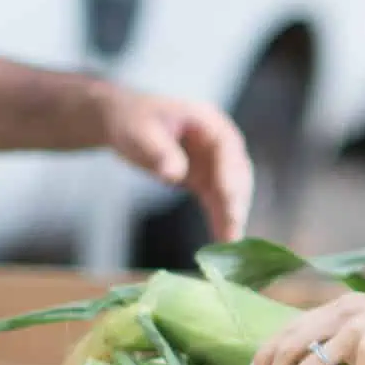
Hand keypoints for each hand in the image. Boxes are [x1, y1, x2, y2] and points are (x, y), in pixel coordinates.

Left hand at [100, 86, 253, 243]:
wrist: (127, 122)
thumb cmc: (133, 120)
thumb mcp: (139, 131)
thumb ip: (158, 150)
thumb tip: (174, 173)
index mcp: (210, 123)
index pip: (227, 149)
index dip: (229, 174)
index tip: (228, 197)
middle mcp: (221, 143)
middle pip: (237, 174)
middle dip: (236, 203)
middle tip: (233, 232)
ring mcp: (217, 163)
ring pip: (233, 192)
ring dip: (232, 217)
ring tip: (230, 244)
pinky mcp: (208, 180)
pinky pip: (219, 202)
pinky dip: (221, 220)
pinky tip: (222, 242)